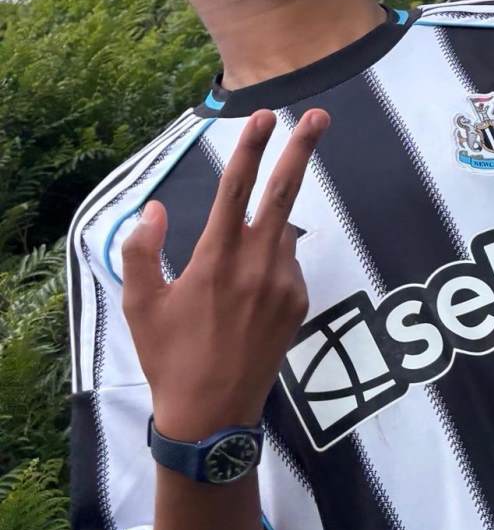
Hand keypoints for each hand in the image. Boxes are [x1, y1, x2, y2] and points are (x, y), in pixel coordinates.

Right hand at [121, 109, 329, 438]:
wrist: (213, 414)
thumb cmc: (169, 357)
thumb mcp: (139, 304)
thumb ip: (141, 250)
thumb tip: (153, 209)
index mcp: (215, 258)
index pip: (237, 188)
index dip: (251, 147)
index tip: (265, 115)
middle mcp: (256, 265)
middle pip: (285, 193)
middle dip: (302, 150)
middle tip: (319, 116)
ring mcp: (284, 284)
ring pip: (284, 233)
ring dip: (269, 228)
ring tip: (235, 278)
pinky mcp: (299, 304)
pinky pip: (288, 267)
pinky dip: (271, 265)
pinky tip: (245, 302)